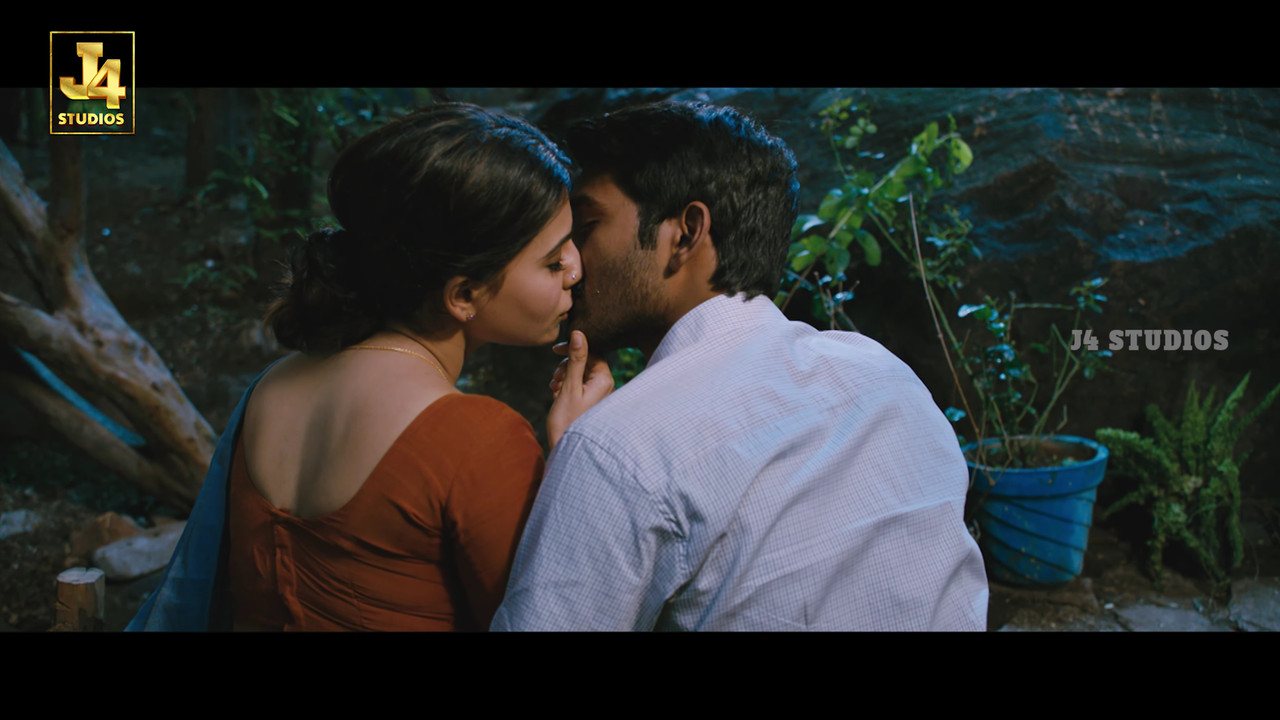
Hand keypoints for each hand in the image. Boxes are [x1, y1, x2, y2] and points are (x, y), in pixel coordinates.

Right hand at [546, 331, 612, 450]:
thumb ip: (576, 359)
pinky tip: (556, 394)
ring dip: (564, 375)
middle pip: (585, 361)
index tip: (555, 351)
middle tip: (556, 378)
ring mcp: (598, 394)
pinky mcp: (589, 401)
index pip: (593, 351)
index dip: (573, 348)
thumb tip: (579, 333)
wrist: (564, 448)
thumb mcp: (570, 386)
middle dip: (567, 365)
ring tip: (555, 388)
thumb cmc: (568, 420)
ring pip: (579, 372)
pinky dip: (565, 385)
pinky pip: (577, 384)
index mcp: (605, 380)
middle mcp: (606, 386)